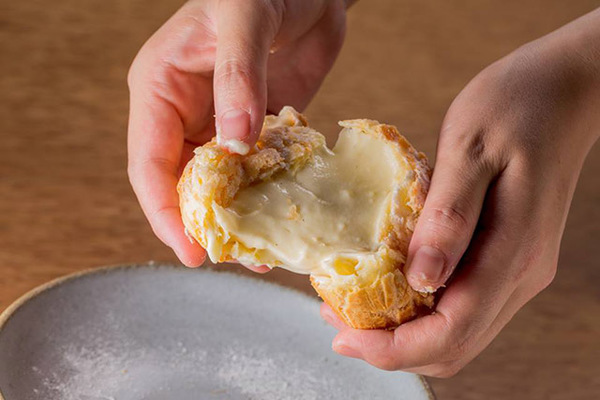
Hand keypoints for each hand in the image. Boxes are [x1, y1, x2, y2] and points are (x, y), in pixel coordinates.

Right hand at [127, 0, 346, 266]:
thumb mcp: (243, 18)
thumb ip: (238, 78)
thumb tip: (236, 143)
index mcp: (161, 88)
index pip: (150, 163)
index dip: (166, 211)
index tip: (191, 250)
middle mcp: (186, 112)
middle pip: (183, 182)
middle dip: (204, 222)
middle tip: (232, 257)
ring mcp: (224, 122)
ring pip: (222, 183)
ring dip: (240, 216)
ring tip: (262, 252)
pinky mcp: (261, 126)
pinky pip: (258, 169)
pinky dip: (269, 194)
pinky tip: (286, 216)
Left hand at [321, 10, 599, 376]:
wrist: (563, 89)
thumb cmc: (515, 105)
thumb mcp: (471, 148)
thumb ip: (448, 216)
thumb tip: (420, 279)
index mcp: (513, 251)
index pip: (452, 331)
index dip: (395, 348)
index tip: (344, 336)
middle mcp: (520, 273)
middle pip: (453, 344)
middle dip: (391, 348)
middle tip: (336, 324)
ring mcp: (517, 269)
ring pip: (458, 332)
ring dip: (402, 332)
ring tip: (350, 308)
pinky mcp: (507, 257)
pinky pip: (462, 305)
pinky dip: (419, 309)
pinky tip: (386, 283)